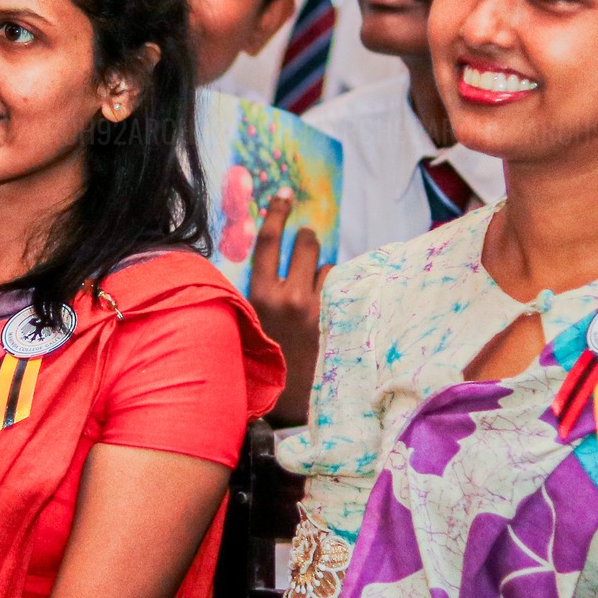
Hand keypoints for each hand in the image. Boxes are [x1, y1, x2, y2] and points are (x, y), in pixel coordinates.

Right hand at [248, 190, 330, 422]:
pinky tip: (334, 311)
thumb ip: (261, 288)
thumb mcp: (252, 319)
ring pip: (331, 266)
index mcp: (259, 295)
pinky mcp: (341, 320)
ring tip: (317, 300)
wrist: (288, 403)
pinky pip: (346, 288)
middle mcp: (290, 297)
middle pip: (307, 243)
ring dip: (326, 275)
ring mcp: (319, 309)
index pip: (269, 241)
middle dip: (310, 240)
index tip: (284, 194)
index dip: (276, 212)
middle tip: (308, 244)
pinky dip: (341, 293)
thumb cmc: (267, 358)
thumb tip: (279, 254)